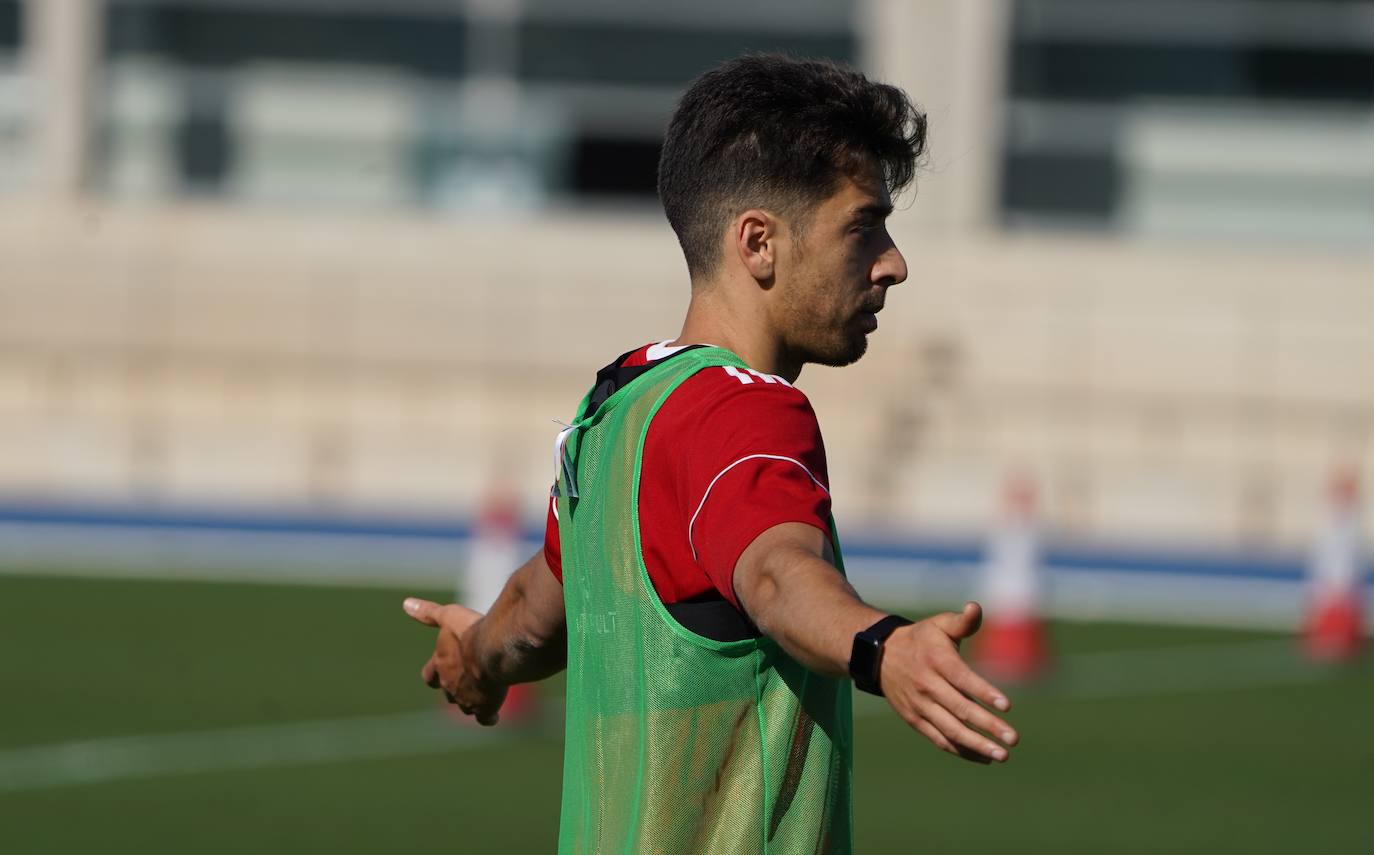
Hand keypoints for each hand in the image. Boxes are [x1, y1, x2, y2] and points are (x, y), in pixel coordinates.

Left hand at [403, 597, 507, 725]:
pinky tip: (493, 716)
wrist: (493, 651)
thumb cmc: (471, 632)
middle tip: (466, 681)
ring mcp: (466, 699)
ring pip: (464, 706)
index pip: (430, 675)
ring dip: (470, 702)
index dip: (435, 673)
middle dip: (455, 688)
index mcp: (440, 665)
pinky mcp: (484, 707)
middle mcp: (450, 685)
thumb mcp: (449, 616)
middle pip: (448, 693)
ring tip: (481, 697)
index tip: (441, 671)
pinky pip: (484, 717)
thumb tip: (406, 603)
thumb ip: (429, 613)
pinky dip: (488, 716)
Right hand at [879, 601, 1018, 763]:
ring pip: (949, 730)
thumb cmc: (921, 639)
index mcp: (936, 660)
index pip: (962, 679)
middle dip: (987, 726)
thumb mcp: (939, 624)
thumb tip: (976, 607)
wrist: (880, 656)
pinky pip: (939, 739)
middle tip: (1013, 739)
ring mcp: (919, 705)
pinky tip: (983, 757)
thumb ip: (962, 621)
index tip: (1007, 706)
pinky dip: (961, 750)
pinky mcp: (915, 719)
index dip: (984, 693)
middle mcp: (927, 685)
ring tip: (1001, 755)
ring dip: (976, 744)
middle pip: (960, 709)